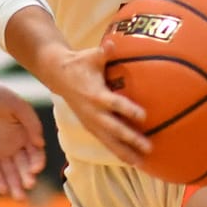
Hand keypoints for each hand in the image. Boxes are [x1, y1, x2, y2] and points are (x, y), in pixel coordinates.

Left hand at [0, 82, 47, 200]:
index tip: (35, 168)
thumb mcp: (18, 105)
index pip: (36, 154)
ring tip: (19, 197)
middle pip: (24, 166)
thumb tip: (40, 143)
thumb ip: (31, 123)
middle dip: (27, 176)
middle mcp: (16, 145)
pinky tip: (3, 189)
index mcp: (27, 135)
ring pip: (10, 172)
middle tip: (29, 185)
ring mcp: (0, 150)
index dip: (37, 162)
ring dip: (15, 184)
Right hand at [54, 43, 150, 168]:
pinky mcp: (90, 127)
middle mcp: (92, 112)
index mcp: (95, 94)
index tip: (144, 116)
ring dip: (125, 152)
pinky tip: (133, 161)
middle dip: (130, 139)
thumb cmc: (80, 63)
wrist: (58, 75)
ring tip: (141, 163)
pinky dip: (118, 152)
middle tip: (148, 147)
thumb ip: (104, 52)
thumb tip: (113, 43)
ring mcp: (91, 122)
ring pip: (109, 141)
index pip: (113, 104)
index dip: (128, 110)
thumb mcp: (90, 55)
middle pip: (113, 129)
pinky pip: (105, 143)